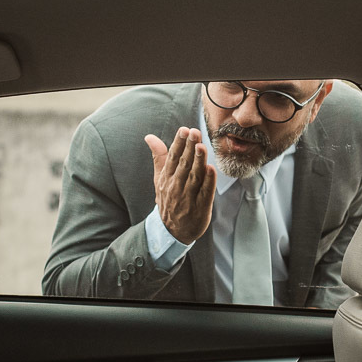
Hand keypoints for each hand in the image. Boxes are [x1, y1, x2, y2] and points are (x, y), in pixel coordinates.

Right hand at [145, 127, 215, 244]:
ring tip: (202, 146)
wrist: (172, 231)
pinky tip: (212, 169)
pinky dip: (208, 181)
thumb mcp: (160, 179)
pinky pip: (204, 192)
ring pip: (194, 177)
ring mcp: (188, 197)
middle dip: (189, 148)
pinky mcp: (200, 207)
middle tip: (194, 132)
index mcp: (166, 178)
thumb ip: (159, 157)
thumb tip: (149, 137)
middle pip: (183, 165)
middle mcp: (176, 186)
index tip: (184, 130)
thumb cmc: (168, 200)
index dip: (178, 143)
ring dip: (198, 161)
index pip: (173, 158)